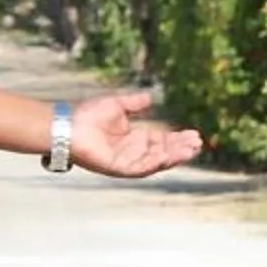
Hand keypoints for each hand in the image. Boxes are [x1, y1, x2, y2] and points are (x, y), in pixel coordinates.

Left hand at [69, 91, 204, 177]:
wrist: (67, 125)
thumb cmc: (87, 115)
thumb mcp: (117, 104)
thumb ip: (135, 104)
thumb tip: (151, 98)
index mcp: (134, 138)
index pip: (162, 140)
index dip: (178, 138)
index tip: (194, 134)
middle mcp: (133, 152)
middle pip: (163, 152)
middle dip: (180, 148)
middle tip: (199, 143)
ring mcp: (126, 162)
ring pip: (156, 161)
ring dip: (173, 156)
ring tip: (191, 150)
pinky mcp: (118, 168)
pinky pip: (141, 167)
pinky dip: (154, 162)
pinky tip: (167, 155)